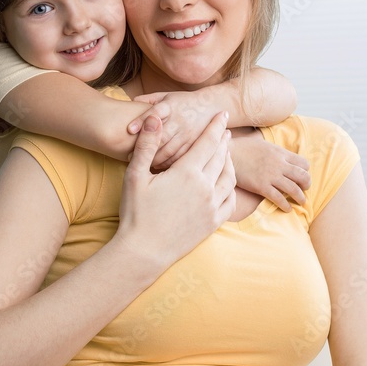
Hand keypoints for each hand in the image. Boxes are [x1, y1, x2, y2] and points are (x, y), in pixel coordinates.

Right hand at [114, 112, 235, 271]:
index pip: (208, 142)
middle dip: (223, 141)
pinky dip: (231, 186)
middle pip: (221, 157)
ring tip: (226, 154)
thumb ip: (147, 144)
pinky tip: (226, 182)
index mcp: (187, 173)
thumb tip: (154, 117)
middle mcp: (205, 187)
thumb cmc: (135, 212)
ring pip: (228, 177)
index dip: (216, 126)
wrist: (144, 251)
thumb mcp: (135, 175)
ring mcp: (212, 206)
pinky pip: (230, 199)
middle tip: (225, 131)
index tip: (222, 115)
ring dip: (229, 162)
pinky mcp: (213, 222)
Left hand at [127, 90, 215, 170]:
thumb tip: (131, 102)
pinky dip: (167, 164)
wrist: (212, 107)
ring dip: (154, 158)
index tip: (129, 129)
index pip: (155, 112)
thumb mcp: (166, 95)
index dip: (142, 120)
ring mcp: (188, 133)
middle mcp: (179, 120)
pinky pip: (179, 157)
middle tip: (129, 156)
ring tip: (141, 164)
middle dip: (145, 147)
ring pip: (169, 150)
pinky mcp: (194, 145)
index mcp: (170, 106)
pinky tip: (157, 167)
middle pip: (161, 136)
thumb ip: (148, 99)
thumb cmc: (182, 102)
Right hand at [233, 133, 310, 210]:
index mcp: (280, 153)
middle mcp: (279, 164)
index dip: (305, 171)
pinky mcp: (261, 186)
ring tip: (301, 202)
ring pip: (294, 189)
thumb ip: (275, 152)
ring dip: (300, 198)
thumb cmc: (242, 148)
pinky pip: (279, 198)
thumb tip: (280, 156)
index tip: (301, 177)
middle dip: (307, 185)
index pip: (303, 164)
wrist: (228, 153)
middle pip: (303, 176)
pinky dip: (285, 205)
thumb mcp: (263, 145)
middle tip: (304, 190)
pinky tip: (287, 209)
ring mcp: (270, 176)